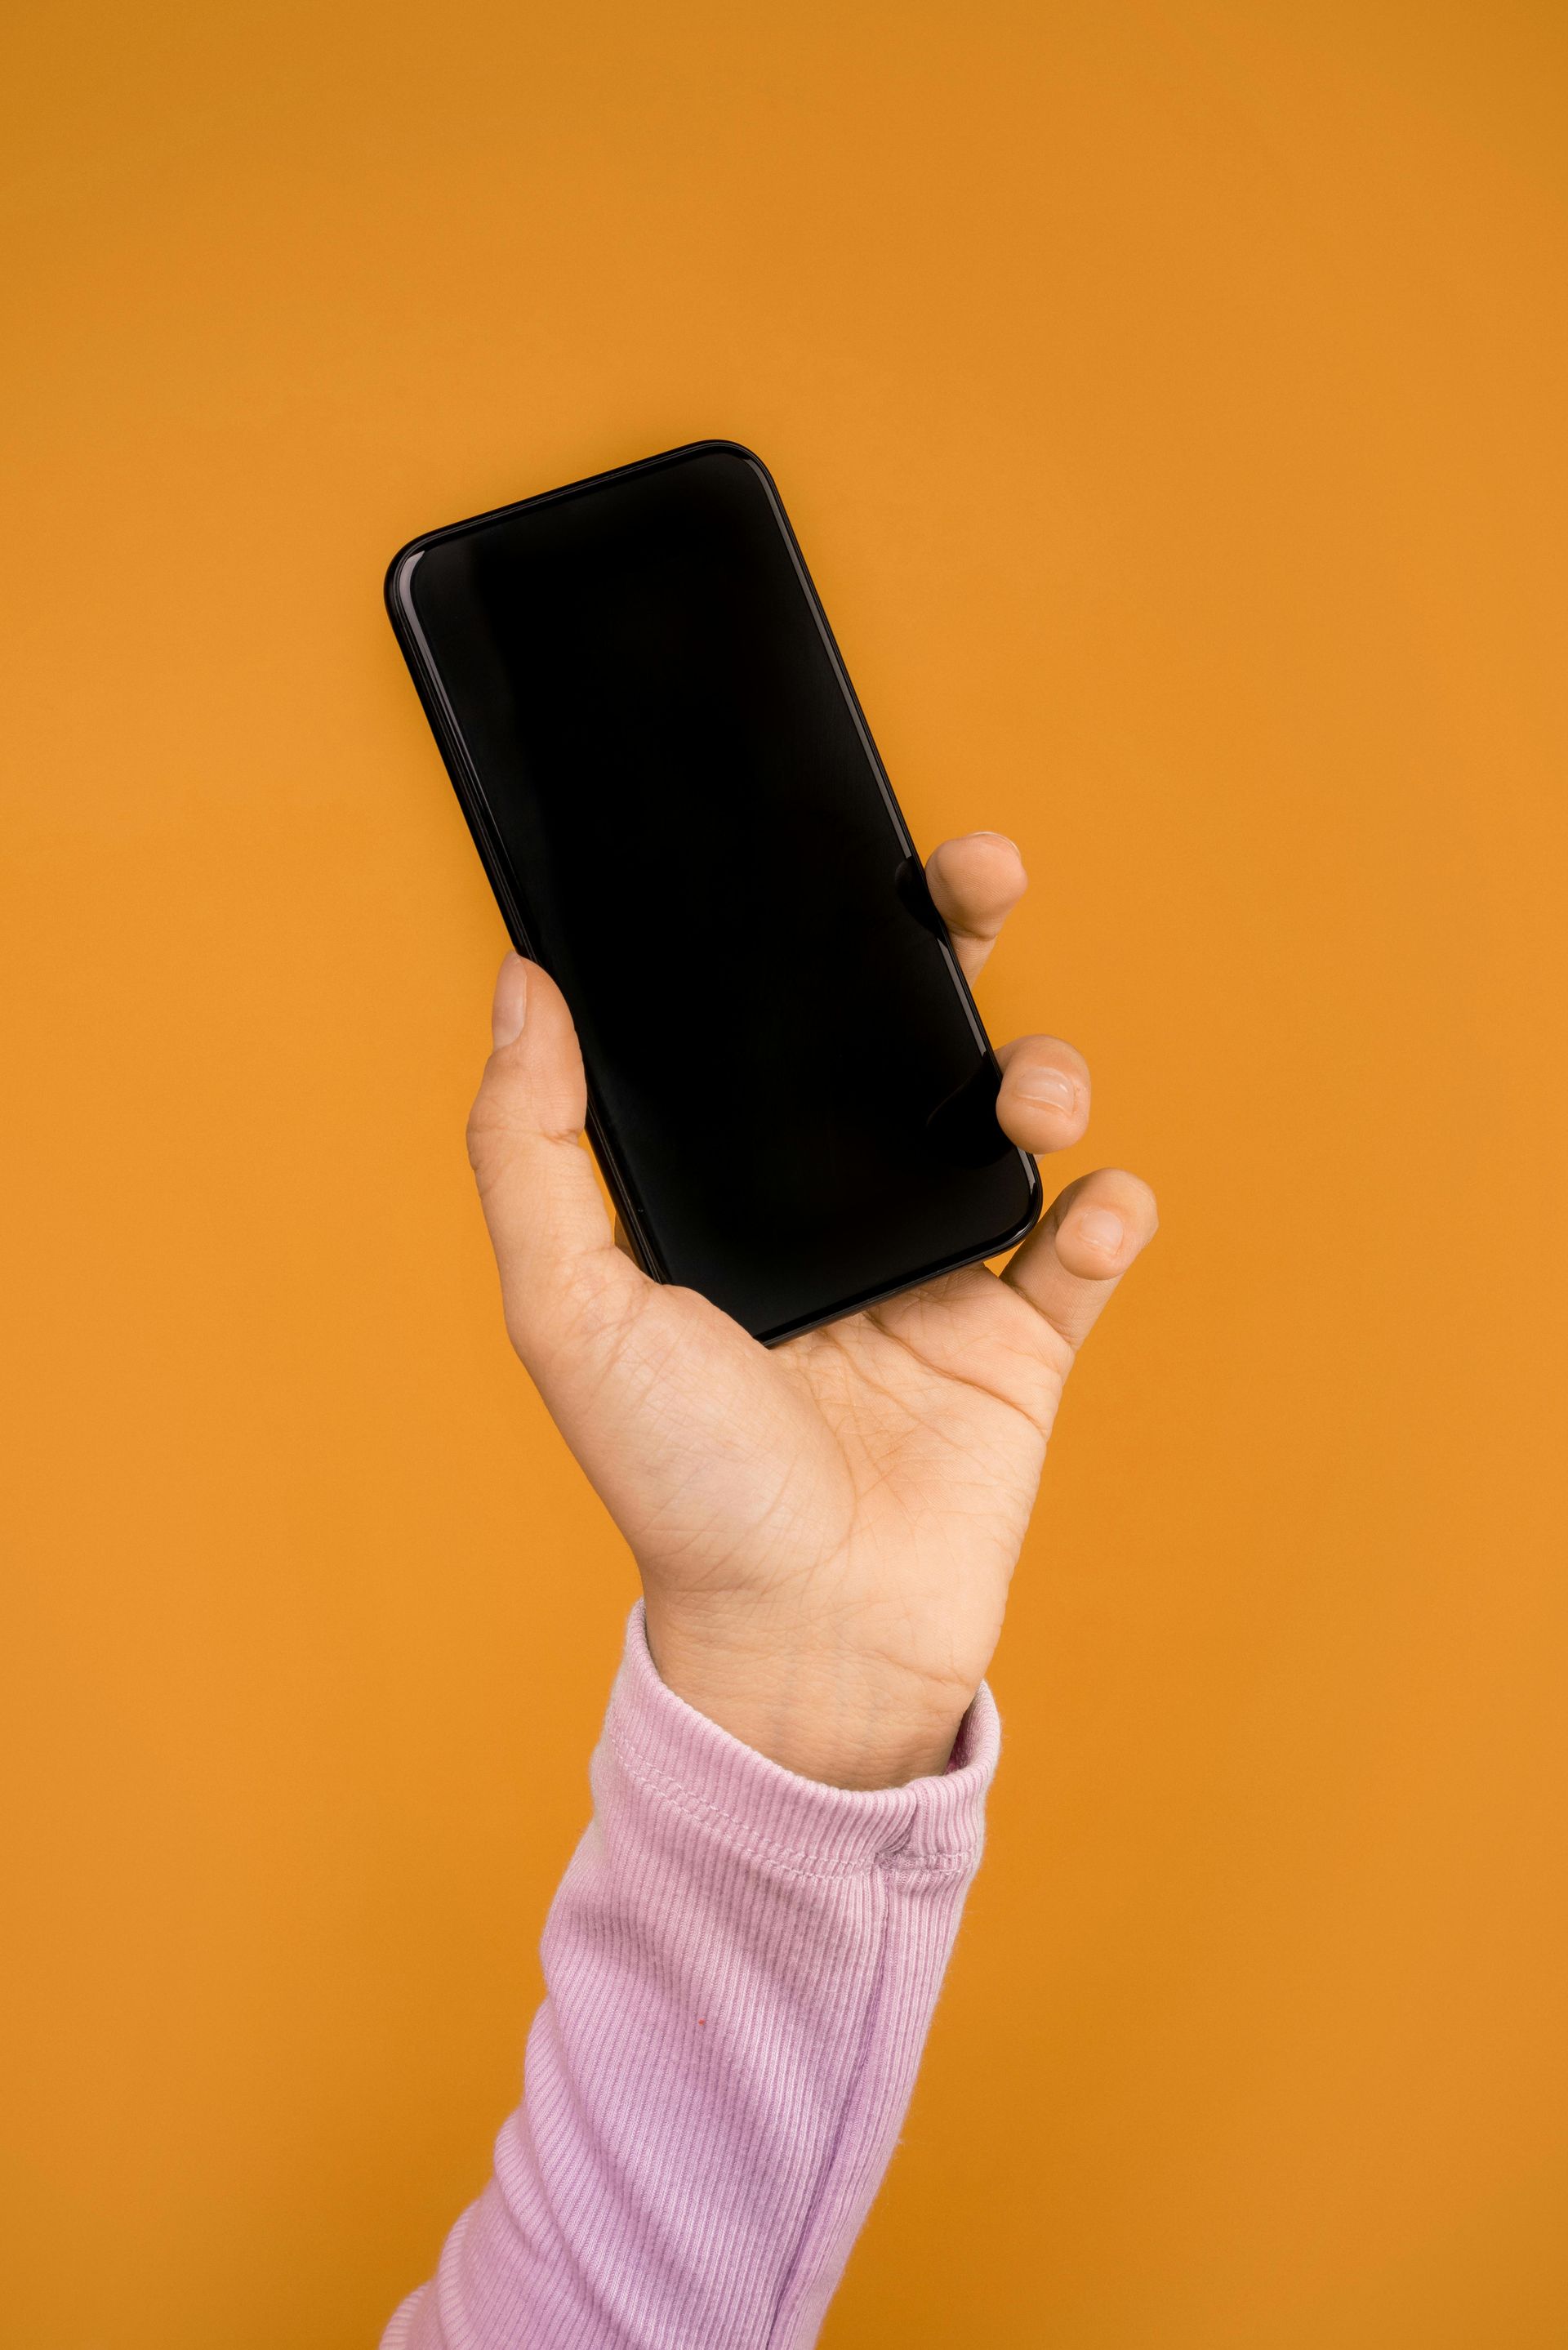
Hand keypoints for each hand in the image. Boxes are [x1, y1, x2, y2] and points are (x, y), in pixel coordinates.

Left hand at [467, 831, 1156, 1787]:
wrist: (804, 1640)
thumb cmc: (674, 1484)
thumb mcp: (568, 1307)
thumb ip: (529, 1146)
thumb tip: (519, 983)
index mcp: (735, 1193)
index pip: (773, 1030)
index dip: (809, 933)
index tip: (837, 845)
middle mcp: (835, 1216)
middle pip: (905, 1041)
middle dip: (951, 941)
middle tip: (977, 873)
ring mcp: (934, 1279)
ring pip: (1005, 1126)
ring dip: (1039, 1072)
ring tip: (1027, 1094)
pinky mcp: (1019, 1350)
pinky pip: (1083, 1254)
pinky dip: (1105, 1214)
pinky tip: (1089, 1205)